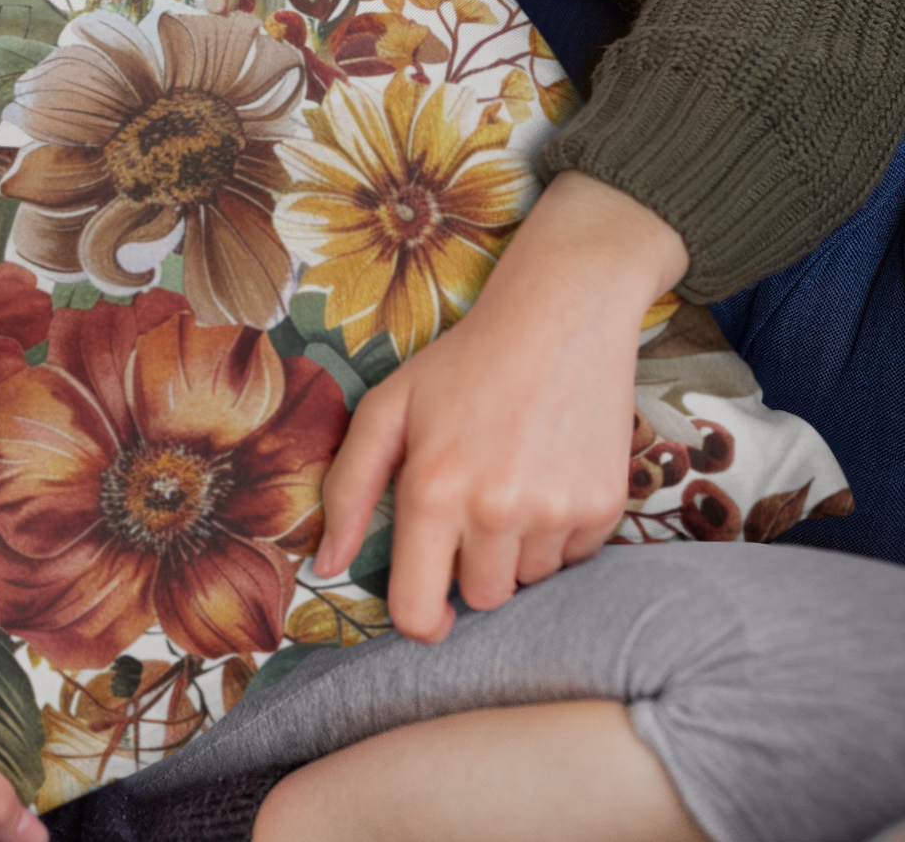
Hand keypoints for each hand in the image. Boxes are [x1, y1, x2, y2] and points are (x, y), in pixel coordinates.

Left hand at [314, 170, 688, 641]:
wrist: (561, 313)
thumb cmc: (465, 361)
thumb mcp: (390, 407)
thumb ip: (349, 488)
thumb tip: (328, 567)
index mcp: (433, 490)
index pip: (419, 611)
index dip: (419, 618)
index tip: (427, 605)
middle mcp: (495, 510)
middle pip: (481, 597)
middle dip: (472, 566)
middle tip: (475, 503)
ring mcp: (555, 511)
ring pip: (530, 579)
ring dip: (518, 547)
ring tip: (515, 476)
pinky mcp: (604, 507)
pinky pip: (575, 557)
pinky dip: (561, 531)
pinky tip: (551, 472)